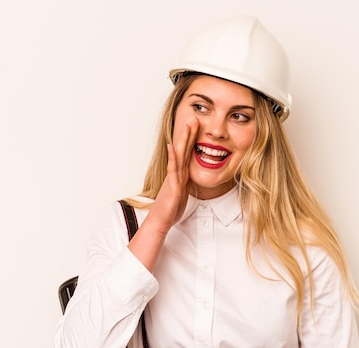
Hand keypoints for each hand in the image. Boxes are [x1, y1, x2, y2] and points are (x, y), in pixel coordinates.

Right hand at [147, 117, 198, 232]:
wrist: (161, 220)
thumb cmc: (170, 209)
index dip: (192, 139)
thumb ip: (186, 183)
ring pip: (179, 154)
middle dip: (189, 133)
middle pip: (184, 149)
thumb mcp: (182, 193)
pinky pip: (173, 168)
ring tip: (187, 125)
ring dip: (183, 139)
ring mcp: (174, 177)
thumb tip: (191, 177)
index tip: (197, 126)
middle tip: (194, 117)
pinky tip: (173, 145)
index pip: (188, 153)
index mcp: (180, 174)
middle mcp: (176, 172)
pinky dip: (173, 156)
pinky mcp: (172, 185)